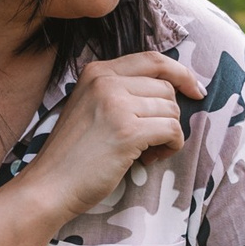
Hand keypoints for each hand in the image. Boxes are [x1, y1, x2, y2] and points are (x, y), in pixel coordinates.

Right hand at [13, 52, 202, 220]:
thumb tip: (172, 91)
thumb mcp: (91, 108)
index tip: (195, 90)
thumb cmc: (73, 155)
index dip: (180, 73)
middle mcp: (106, 81)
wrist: (49, 186)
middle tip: (150, 142)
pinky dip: (170, 147)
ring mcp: (116, 104)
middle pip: (166, 88)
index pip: (153, 59)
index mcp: (97, 71)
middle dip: (168, 116)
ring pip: (171, 110)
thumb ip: (120, 93)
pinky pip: (172, 130)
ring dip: (168, 135)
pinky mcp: (127, 131)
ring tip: (145, 153)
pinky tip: (149, 160)